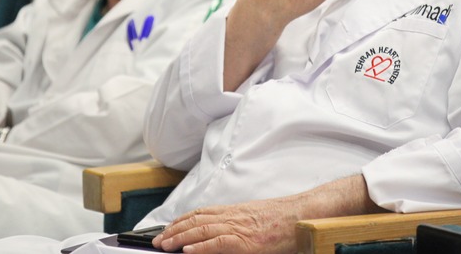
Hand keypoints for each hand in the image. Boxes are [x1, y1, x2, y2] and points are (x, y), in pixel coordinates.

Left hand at [153, 196, 300, 253]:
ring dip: (180, 238)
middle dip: (174, 230)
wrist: (301, 216)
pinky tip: (187, 251)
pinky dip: (200, 247)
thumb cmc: (283, 219)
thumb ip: (237, 222)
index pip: (200, 213)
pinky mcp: (246, 242)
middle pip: (196, 220)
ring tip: (165, 245)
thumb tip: (219, 232)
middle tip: (158, 240)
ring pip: (202, 230)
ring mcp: (238, 228)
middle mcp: (232, 216)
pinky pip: (218, 242)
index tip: (168, 228)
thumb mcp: (255, 217)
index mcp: (234, 211)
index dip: (181, 220)